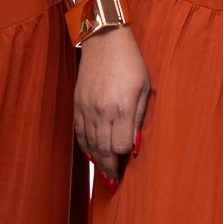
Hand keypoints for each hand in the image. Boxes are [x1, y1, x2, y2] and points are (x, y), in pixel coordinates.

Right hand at [74, 27, 150, 184]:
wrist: (104, 40)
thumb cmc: (130, 62)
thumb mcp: (145, 88)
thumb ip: (139, 117)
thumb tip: (134, 144)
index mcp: (122, 107)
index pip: (120, 146)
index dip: (123, 158)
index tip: (127, 164)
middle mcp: (102, 110)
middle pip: (103, 150)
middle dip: (109, 168)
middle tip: (113, 182)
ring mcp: (87, 108)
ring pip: (89, 144)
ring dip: (96, 161)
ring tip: (104, 174)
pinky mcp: (77, 104)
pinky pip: (79, 132)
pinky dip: (84, 146)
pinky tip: (91, 154)